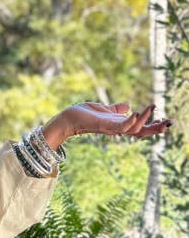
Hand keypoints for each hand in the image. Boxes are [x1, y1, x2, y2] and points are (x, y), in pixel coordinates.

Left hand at [44, 102, 171, 148]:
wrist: (68, 118)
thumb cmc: (84, 114)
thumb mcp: (104, 109)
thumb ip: (116, 109)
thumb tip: (128, 105)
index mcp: (119, 125)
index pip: (140, 127)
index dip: (153, 125)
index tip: (166, 121)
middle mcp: (117, 129)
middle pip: (140, 132)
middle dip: (155, 129)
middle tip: (169, 123)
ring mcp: (111, 129)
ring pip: (133, 129)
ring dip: (144, 121)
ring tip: (152, 109)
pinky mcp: (104, 126)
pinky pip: (120, 126)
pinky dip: (129, 121)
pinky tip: (135, 112)